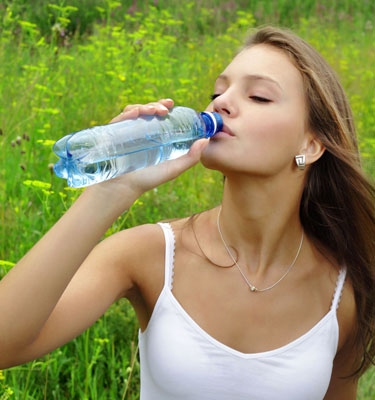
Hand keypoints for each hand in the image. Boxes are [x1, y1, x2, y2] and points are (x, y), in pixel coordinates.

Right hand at [88, 99, 208, 205]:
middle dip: (156, 105)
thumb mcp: (173, 169)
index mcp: (153, 136)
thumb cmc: (147, 179)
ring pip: (135, 111)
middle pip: (147, 111)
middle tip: (165, 108)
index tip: (172, 104)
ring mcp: (126, 131)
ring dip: (145, 106)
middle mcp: (139, 131)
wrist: (123, 188)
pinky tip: (137, 113)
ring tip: (154, 111)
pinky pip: (121, 118)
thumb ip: (190, 157)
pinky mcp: (114, 133)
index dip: (164, 107)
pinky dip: (129, 113)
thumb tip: (206, 140)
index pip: (159, 116)